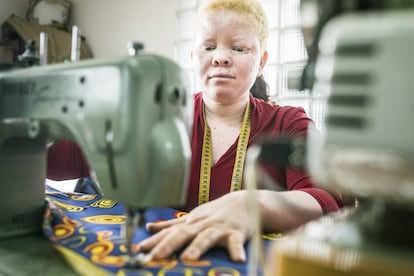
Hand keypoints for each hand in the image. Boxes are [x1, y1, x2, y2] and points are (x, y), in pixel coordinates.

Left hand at [138, 190, 252, 261]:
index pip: (169, 232)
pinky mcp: (236, 232)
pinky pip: (236, 242)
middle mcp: (202, 224)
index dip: (154, 240)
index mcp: (190, 223)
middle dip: (168, 245)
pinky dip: (236, 250)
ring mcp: (219, 228)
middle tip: (155, 256)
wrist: (244, 202)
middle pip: (183, 234)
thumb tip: (149, 227)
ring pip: (206, 237)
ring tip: (188, 258)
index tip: (139, 249)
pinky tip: (238, 259)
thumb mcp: (192, 217)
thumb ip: (171, 225)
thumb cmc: (215, 213)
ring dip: (197, 247)